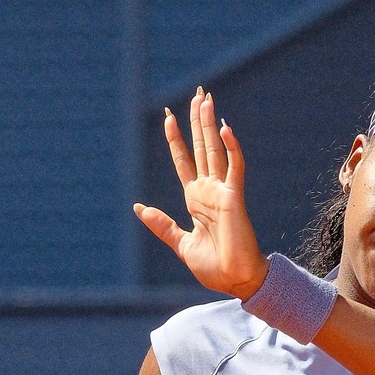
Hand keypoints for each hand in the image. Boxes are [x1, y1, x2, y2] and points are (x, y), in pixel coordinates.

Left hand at [133, 88, 269, 299]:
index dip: (176, 140)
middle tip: (197, 94)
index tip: (168, 117)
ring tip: (206, 100)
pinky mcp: (235, 198)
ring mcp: (223, 192)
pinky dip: (231, 148)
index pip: (185, 162)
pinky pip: (235, 167)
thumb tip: (139, 208)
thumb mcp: (181, 244)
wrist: (236, 280)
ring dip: (210, 125)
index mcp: (196, 200)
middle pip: (202, 147)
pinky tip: (225, 128)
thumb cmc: (213, 267)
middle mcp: (210, 190)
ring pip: (216, 150)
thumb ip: (162, 225)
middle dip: (197, 121)